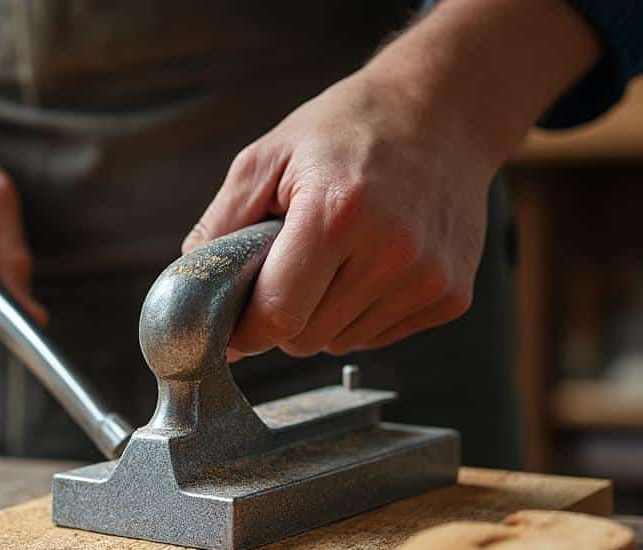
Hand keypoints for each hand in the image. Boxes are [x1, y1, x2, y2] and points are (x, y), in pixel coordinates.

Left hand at [184, 72, 494, 359]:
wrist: (442, 114)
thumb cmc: (347, 131)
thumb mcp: (267, 158)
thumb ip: (220, 226)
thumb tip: (190, 290)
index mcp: (337, 213)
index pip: (276, 316)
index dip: (243, 330)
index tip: (232, 322)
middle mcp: (391, 252)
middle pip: (304, 338)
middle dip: (282, 313)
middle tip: (288, 264)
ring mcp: (428, 279)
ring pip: (338, 343)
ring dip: (321, 315)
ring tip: (335, 256)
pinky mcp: (452, 297)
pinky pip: (376, 337)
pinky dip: (360, 314)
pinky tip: (369, 264)